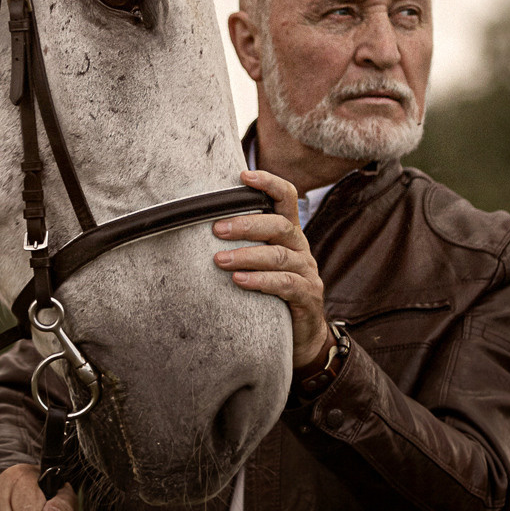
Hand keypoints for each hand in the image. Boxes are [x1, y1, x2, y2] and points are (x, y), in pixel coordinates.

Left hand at [215, 170, 330, 367]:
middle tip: (216, 230)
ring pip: (280, 256)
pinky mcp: (307, 297)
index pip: (286, 198)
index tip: (243, 175)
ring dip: (247, 256)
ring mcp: (307, 272)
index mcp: (289, 234)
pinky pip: (286, 284)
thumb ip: (244, 242)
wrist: (303, 335)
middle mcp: (300, 248)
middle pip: (279, 226)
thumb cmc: (273, 292)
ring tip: (220, 261)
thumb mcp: (261, 261)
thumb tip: (201, 223)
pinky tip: (239, 281)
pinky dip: (261, 280)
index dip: (269, 183)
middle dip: (247, 225)